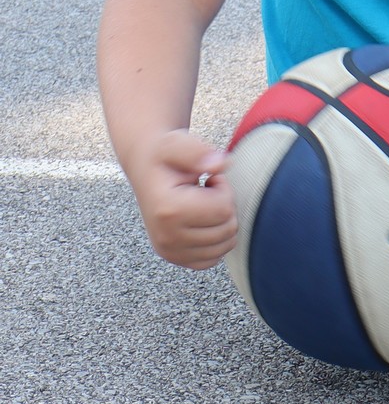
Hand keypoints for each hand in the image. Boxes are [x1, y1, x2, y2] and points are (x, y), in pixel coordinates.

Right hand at [131, 129, 237, 269]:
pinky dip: (216, 240)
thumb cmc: (165, 156)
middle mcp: (166, 237)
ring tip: (203, 203)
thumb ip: (198, 151)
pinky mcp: (175, 258)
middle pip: (227, 229)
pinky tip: (203, 220)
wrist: (146, 169)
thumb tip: (222, 164)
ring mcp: (170, 251)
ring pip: (225, 245)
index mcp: (168, 210)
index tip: (209, 178)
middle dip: (224, 205)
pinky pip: (213, 259)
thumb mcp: (177, 144)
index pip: (224, 209)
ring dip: (221, 222)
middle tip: (206, 190)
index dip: (223, 188)